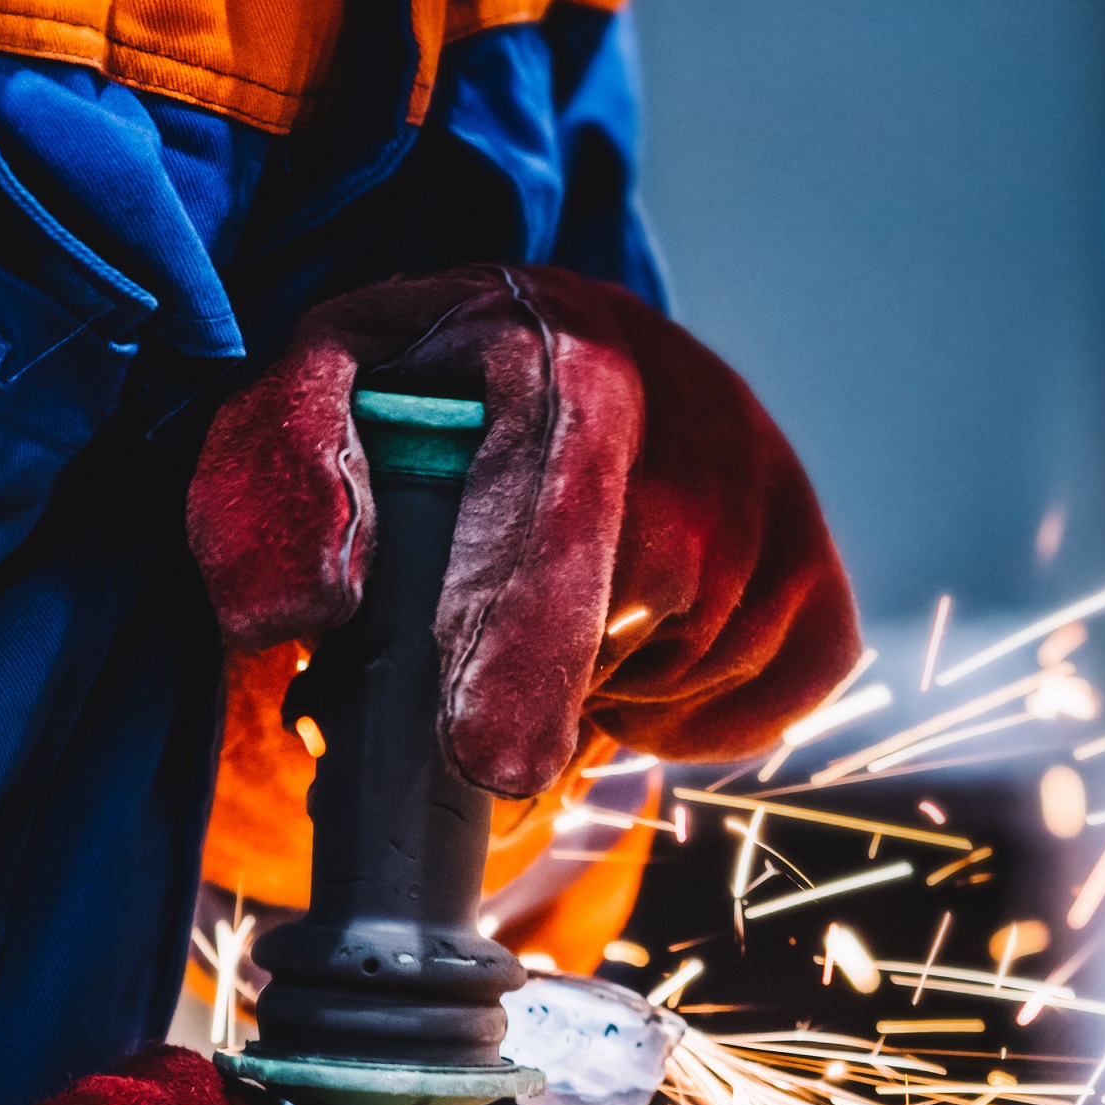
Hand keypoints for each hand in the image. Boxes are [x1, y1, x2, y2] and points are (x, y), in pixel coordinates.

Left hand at [190, 264, 861, 798]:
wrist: (585, 341)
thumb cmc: (438, 383)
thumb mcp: (329, 378)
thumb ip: (283, 472)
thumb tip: (298, 611)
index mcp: (571, 368)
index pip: (561, 527)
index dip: (526, 650)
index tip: (493, 762)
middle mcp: (700, 434)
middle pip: (614, 638)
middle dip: (523, 672)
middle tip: (469, 618)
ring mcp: (776, 510)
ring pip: (675, 684)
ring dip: (595, 685)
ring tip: (556, 598)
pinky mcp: (820, 582)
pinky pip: (755, 713)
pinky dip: (685, 713)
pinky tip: (636, 640)